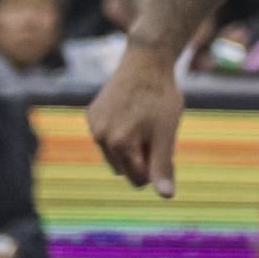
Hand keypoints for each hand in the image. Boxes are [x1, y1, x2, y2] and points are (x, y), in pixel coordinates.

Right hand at [87, 47, 183, 198]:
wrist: (145, 60)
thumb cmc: (161, 98)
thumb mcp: (167, 132)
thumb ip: (164, 164)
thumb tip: (166, 196)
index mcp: (118, 145)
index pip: (138, 178)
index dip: (156, 168)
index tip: (166, 146)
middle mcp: (100, 138)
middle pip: (126, 168)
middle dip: (143, 156)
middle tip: (157, 131)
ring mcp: (93, 126)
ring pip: (115, 154)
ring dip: (131, 146)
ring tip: (146, 121)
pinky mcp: (91, 115)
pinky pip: (107, 135)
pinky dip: (120, 131)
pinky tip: (132, 111)